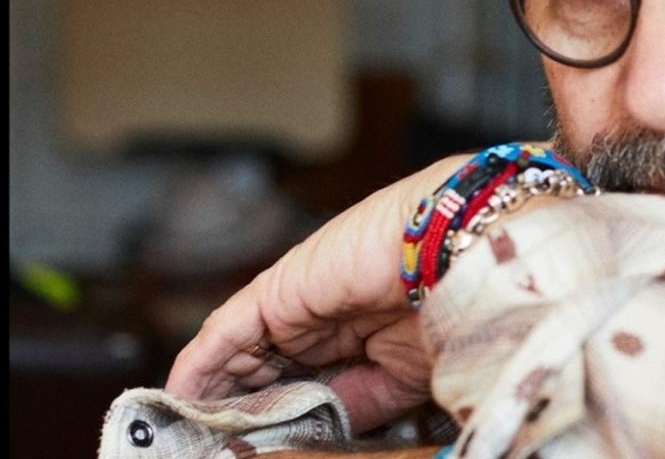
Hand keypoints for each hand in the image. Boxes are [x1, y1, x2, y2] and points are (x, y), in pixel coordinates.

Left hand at [165, 154, 473, 433]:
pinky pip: (223, 336)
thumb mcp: (402, 380)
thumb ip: (355, 404)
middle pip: (263, 376)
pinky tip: (177, 401)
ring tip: (191, 438)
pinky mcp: (274, 294)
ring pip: (238, 359)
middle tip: (210, 449)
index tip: (247, 449)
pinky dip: (197, 368)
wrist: (458, 254)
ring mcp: (296, 307)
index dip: (274, 420)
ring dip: (212, 398)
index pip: (301, 387)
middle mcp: (322, 323)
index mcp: (358, 341)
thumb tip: (313, 432)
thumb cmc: (452, 308)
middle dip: (237, 414)